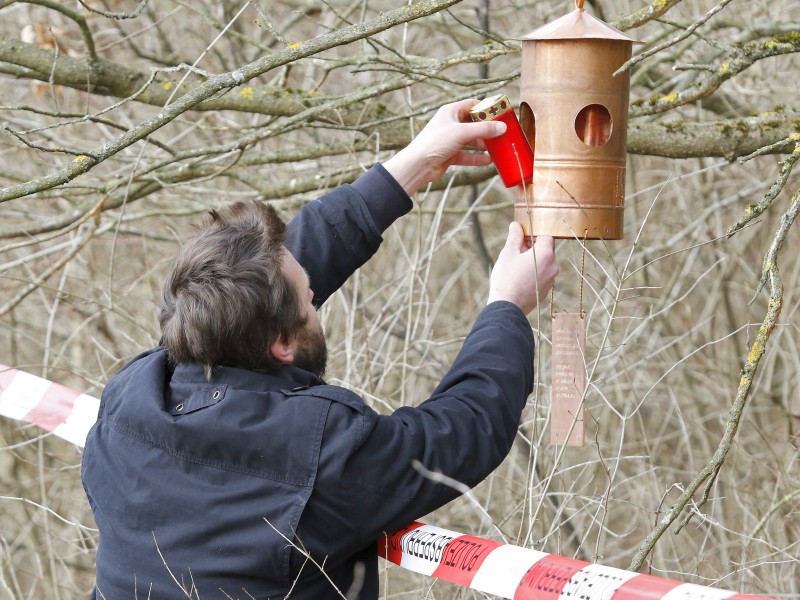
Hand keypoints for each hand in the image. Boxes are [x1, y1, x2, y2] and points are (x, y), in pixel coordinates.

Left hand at [383, 99, 506, 195]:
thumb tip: (502, 127)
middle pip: (473, 123)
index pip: (472, 105)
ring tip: (497, 147)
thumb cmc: (435, 142)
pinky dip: (476, 158)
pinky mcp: (450, 154)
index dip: (486, 108)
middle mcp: (450, 124)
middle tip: (501, 132)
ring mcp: (450, 140)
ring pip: (471, 140)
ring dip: (483, 144)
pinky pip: (467, 154)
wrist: (418, 165)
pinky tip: (488, 161)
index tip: (500, 114)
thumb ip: (483, 130)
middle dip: (487, 129)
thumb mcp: (462, 133)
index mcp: (451, 112)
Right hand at [487, 222, 557, 315]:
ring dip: (532, 260)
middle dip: (532, 247)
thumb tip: (516, 226)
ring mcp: (551, 280)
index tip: (522, 237)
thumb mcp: (508, 253)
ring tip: (516, 265)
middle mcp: (553, 266)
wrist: (507, 307)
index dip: (534, 233)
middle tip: (516, 250)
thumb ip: (514, 237)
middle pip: (546, 250)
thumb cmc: (507, 279)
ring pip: (544, 263)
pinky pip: (542, 275)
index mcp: (546, 254)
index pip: (546, 235)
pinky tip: (519, 277)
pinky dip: (533, 272)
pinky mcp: (546, 290)